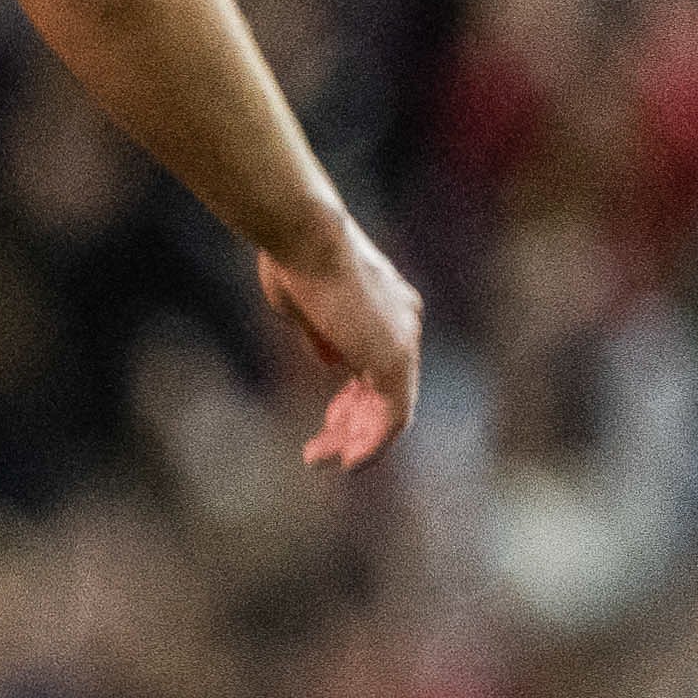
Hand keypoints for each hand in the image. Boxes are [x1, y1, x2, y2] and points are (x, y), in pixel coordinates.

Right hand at [259, 214, 425, 471]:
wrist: (306, 235)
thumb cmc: (293, 257)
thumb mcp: (303, 305)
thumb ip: (321, 336)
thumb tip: (332, 362)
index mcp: (386, 306)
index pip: (376, 364)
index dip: (352, 397)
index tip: (327, 419)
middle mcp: (404, 323)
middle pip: (385, 390)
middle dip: (351, 424)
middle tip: (318, 450)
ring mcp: (404, 342)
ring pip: (390, 410)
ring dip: (356, 440)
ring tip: (319, 460)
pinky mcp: (396, 360)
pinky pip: (393, 417)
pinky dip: (373, 443)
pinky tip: (349, 462)